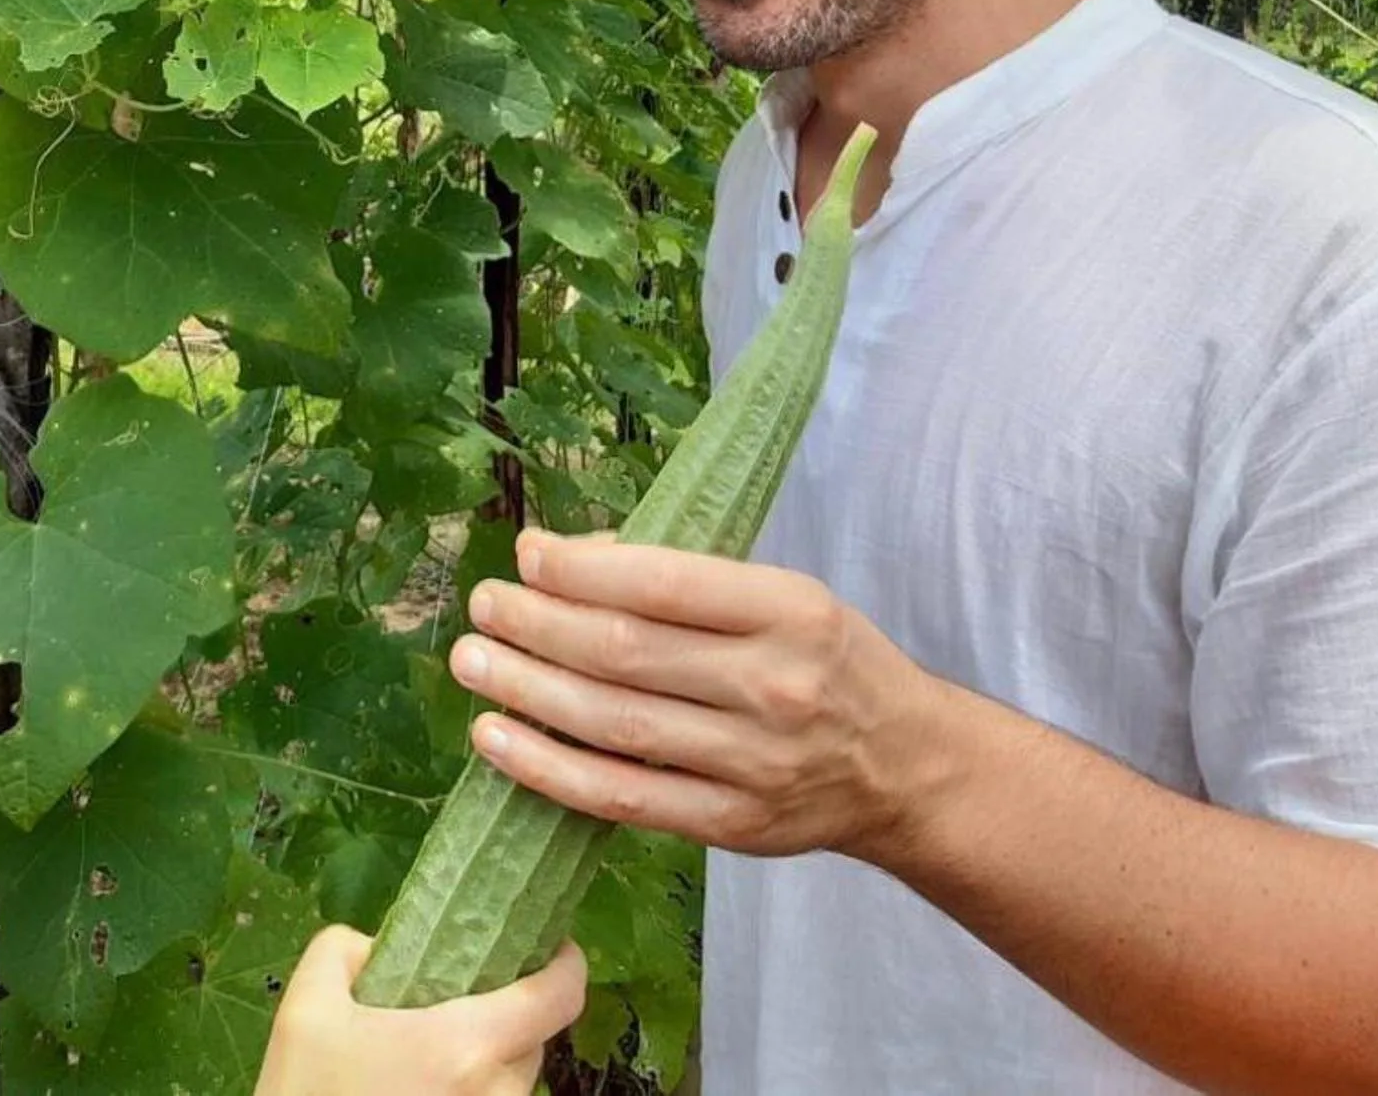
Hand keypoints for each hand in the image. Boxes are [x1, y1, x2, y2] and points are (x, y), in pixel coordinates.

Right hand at [253, 927, 585, 1095]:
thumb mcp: (305, 1010)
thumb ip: (342, 952)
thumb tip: (372, 946)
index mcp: (468, 1046)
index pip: (560, 997)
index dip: (565, 964)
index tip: (549, 946)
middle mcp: (496, 1093)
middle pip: (533, 1039)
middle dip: (506, 1013)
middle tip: (458, 997)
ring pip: (512, 1081)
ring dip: (485, 1061)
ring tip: (428, 1054)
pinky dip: (471, 1093)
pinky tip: (420, 1088)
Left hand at [448, 529, 945, 865]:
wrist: (904, 768)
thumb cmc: (829, 663)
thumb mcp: (787, 597)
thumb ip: (692, 582)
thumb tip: (575, 560)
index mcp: (791, 612)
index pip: (663, 585)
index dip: (581, 570)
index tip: (527, 554)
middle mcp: (772, 687)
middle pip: (625, 653)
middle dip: (538, 625)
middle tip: (484, 605)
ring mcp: (750, 764)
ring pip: (612, 724)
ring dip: (526, 691)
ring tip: (473, 662)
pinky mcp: (728, 824)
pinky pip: (620, 797)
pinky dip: (549, 769)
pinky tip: (497, 739)